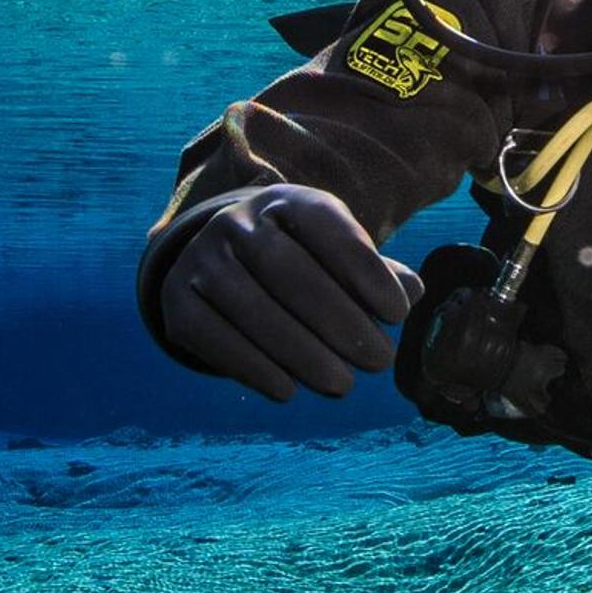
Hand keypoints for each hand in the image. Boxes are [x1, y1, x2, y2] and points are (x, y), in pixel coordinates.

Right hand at [159, 185, 421, 400]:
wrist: (221, 260)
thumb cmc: (304, 261)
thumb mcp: (338, 255)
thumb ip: (377, 273)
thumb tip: (413, 291)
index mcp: (288, 202)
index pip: (328, 229)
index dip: (366, 271)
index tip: (398, 314)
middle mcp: (238, 222)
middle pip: (289, 272)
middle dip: (340, 321)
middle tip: (378, 361)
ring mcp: (202, 259)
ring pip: (252, 308)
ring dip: (302, 353)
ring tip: (342, 385)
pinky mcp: (178, 300)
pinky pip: (214, 337)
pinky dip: (254, 367)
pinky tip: (288, 390)